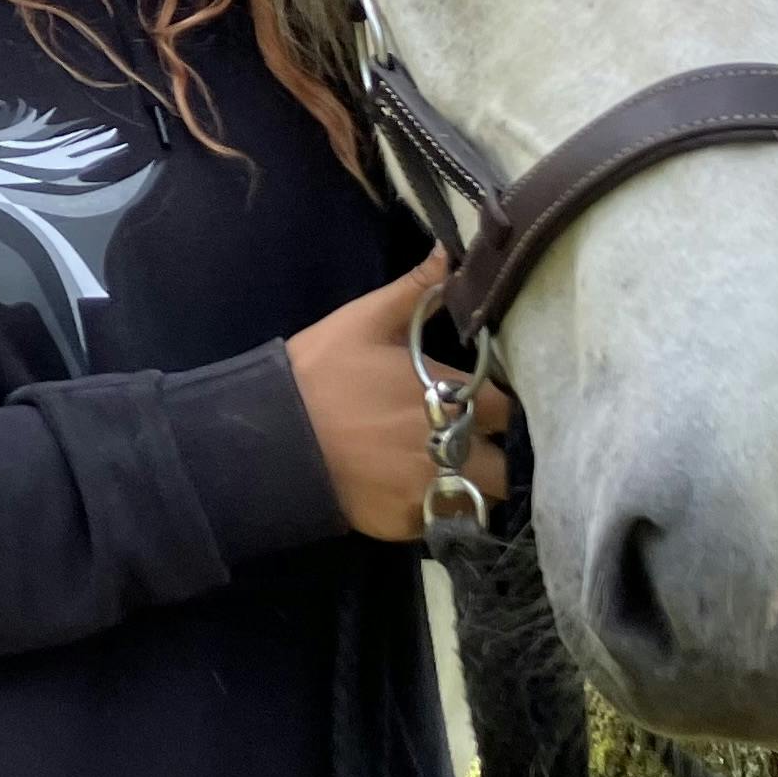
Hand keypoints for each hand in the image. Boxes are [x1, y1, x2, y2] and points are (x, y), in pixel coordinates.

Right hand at [286, 258, 511, 541]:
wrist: (267, 438)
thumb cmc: (318, 375)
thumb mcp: (362, 322)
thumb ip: (414, 290)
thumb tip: (449, 251)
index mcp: (450, 394)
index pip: (510, 408)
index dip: (504, 409)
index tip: (491, 406)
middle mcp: (450, 446)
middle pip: (509, 465)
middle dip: (501, 458)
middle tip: (479, 448)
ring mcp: (430, 490)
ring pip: (483, 501)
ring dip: (477, 490)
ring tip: (458, 478)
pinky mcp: (405, 525)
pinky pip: (442, 523)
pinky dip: (438, 513)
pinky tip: (418, 496)